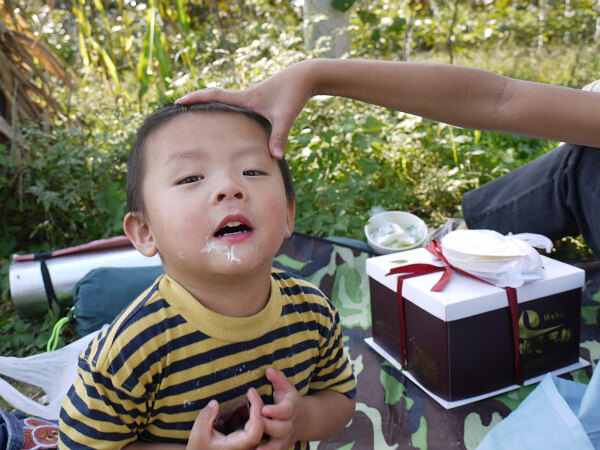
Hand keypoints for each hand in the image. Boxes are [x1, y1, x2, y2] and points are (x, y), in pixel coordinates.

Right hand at [176, 61, 314, 158]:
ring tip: (194, 115)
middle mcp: (245, 96)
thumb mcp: (286, 116)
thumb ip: (279, 137)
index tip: (178, 101)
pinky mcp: (258, 101)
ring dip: (209, 105)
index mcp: (246, 97)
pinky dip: (225, 110)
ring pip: (224, 101)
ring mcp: (251, 98)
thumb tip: (275, 157)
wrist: (305, 77)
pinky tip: (223, 120)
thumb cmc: (294, 93)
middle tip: (177, 108)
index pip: (215, 96)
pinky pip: (235, 105)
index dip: (196, 98)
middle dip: (196, 101)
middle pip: (214, 97)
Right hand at [186, 388, 264, 449]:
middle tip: (251, 391)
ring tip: (251, 394)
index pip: (254, 434)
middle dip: (258, 407)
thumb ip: (205, 419)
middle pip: (260, 427)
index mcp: (236, 447)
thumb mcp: (198, 435)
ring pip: (260, 426)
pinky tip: (249, 403)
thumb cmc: (199, 449)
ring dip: (257, 409)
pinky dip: (254, 414)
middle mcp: (245, 447)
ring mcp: (246, 444)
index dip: (257, 419)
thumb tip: (214, 403)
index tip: (252, 402)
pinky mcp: (244, 441)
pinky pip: (255, 427)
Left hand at [257, 367, 305, 449]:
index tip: (263, 409)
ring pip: (278, 443)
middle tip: (253, 423)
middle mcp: (290, 424)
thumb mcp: (286, 388)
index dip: (275, 411)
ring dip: (267, 445)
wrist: (306, 419)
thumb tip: (268, 369)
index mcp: (291, 408)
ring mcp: (287, 437)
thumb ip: (278, 379)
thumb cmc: (290, 401)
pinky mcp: (283, 445)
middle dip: (267, 426)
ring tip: (254, 444)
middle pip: (280, 429)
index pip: (285, 411)